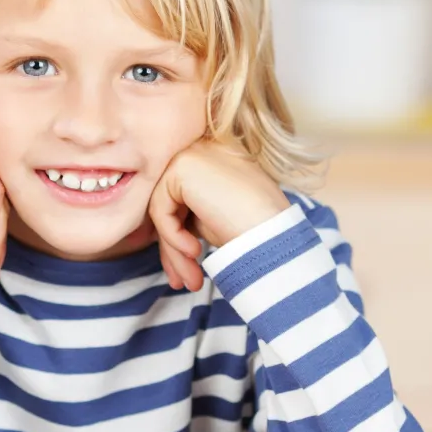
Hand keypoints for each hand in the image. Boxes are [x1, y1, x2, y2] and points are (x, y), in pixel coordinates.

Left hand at [149, 141, 290, 291]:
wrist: (275, 231)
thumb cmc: (254, 229)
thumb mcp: (212, 218)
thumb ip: (185, 215)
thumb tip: (156, 231)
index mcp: (210, 159)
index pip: (179, 199)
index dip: (178, 236)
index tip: (186, 266)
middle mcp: (199, 150)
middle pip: (169, 205)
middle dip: (173, 249)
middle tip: (182, 281)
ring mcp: (190, 154)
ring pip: (163, 210)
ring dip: (173, 251)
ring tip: (189, 280)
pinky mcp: (181, 166)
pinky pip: (161, 210)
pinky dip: (173, 237)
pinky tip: (194, 252)